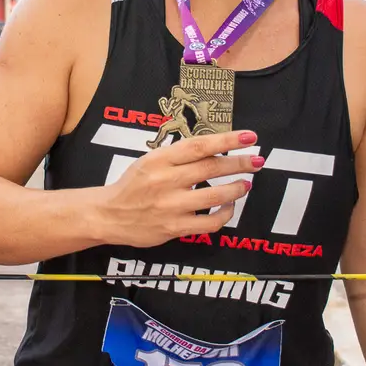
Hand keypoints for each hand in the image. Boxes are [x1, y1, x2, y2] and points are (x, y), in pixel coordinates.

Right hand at [96, 130, 259, 246]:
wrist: (109, 215)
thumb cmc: (133, 185)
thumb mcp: (150, 160)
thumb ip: (179, 155)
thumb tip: (215, 147)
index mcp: (160, 159)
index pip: (199, 145)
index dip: (228, 140)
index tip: (249, 137)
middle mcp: (166, 180)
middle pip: (211, 168)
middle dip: (239, 163)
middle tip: (257, 160)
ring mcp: (171, 205)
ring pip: (215, 196)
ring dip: (236, 189)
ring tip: (245, 184)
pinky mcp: (174, 228)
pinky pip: (209, 222)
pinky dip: (224, 214)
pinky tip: (228, 207)